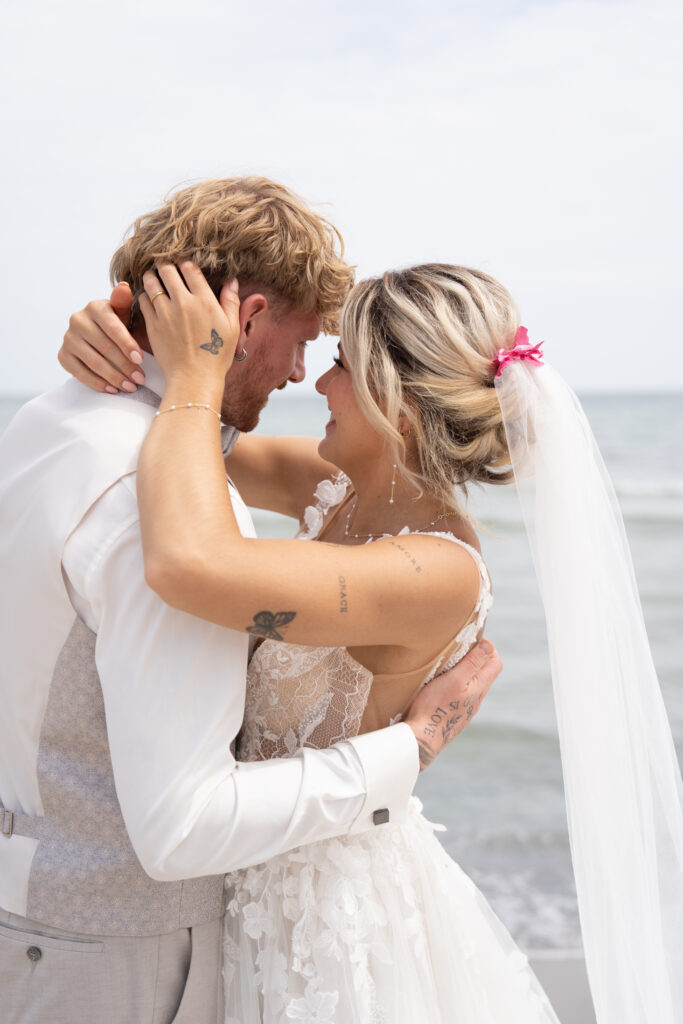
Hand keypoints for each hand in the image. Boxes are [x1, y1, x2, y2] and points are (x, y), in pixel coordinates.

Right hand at [58, 284, 144, 393]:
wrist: (98, 336)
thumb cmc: (117, 325)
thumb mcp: (123, 314)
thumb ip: (123, 303)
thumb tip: (124, 287)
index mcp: (95, 307)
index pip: (112, 327)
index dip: (126, 344)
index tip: (141, 360)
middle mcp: (77, 320)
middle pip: (104, 347)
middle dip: (124, 365)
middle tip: (140, 379)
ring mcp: (68, 338)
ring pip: (93, 361)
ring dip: (113, 377)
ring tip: (130, 387)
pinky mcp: (63, 355)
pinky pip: (79, 372)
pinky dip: (97, 383)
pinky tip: (112, 389)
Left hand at [139, 263, 239, 398]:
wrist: (194, 378)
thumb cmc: (216, 356)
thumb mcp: (232, 328)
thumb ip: (231, 301)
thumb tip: (232, 281)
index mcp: (204, 301)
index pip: (189, 268)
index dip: (185, 263)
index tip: (183, 265)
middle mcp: (183, 302)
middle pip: (167, 270)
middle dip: (165, 265)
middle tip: (164, 266)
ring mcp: (165, 313)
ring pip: (151, 282)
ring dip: (151, 276)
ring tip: (152, 276)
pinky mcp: (152, 325)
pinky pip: (143, 301)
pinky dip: (144, 295)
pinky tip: (148, 298)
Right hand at [404, 638, 501, 770]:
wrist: (421, 740)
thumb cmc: (435, 707)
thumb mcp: (455, 679)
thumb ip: (472, 662)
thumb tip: (489, 645)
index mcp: (480, 688)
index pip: (495, 663)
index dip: (488, 648)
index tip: (472, 639)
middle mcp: (476, 700)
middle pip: (484, 673)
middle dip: (476, 657)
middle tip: (459, 648)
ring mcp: (466, 710)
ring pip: (472, 685)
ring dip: (465, 672)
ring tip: (448, 664)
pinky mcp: (454, 716)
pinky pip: (461, 696)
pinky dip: (456, 685)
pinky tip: (441, 685)